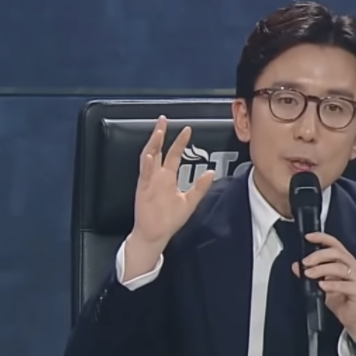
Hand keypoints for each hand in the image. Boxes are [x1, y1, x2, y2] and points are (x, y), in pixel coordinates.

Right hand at [122, 118, 214, 278]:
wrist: (155, 235)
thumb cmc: (169, 220)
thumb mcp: (190, 202)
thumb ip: (200, 187)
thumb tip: (211, 173)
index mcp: (168, 178)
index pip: (174, 154)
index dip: (180, 142)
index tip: (187, 129)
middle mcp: (158, 177)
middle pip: (158, 150)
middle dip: (160, 134)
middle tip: (163, 120)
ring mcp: (149, 182)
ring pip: (149, 158)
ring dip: (153, 145)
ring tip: (157, 132)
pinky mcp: (143, 189)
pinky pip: (144, 175)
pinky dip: (146, 165)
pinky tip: (149, 156)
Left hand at [292, 232, 355, 336]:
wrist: (355, 318)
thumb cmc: (341, 299)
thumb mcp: (323, 284)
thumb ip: (312, 273)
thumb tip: (296, 266)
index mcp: (346, 262)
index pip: (336, 244)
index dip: (322, 238)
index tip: (308, 237)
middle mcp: (354, 267)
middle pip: (337, 253)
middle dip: (318, 255)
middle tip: (305, 262)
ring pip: (339, 267)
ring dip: (321, 269)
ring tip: (308, 274)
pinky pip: (344, 285)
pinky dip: (331, 284)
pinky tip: (321, 285)